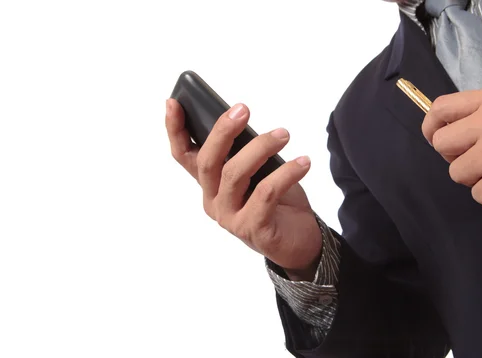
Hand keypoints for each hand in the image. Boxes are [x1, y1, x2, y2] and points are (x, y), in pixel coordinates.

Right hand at [165, 99, 321, 280]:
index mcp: (210, 184)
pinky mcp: (253, 229)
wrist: (299, 240)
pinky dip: (285, 174)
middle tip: (243, 110)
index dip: (175, 130)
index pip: (184, 156)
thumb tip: (242, 118)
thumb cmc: (277, 201)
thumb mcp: (258, 171)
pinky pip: (265, 194)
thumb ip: (244, 152)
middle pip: (208, 162)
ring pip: (234, 175)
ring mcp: (230, 217)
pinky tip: (303, 163)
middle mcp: (213, 200)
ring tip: (284, 134)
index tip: (173, 102)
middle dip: (223, 132)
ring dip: (260, 148)